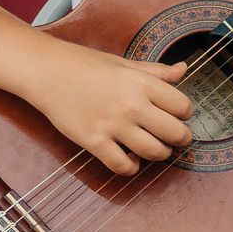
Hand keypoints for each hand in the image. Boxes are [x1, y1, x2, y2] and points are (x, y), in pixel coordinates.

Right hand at [22, 42, 193, 174]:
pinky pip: (123, 166)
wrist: (47, 72)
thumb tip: (184, 69)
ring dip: (159, 154)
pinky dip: (132, 167)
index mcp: (142, 82)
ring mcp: (113, 125)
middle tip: (174, 138)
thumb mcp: (124, 63)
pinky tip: (130, 158)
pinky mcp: (94, 141)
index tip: (177, 115)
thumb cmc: (86, 65)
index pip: (183, 106)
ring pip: (154, 152)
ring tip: (154, 148)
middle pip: (175, 133)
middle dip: (180, 139)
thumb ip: (156, 71)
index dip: (184, 114)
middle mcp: (132, 104)